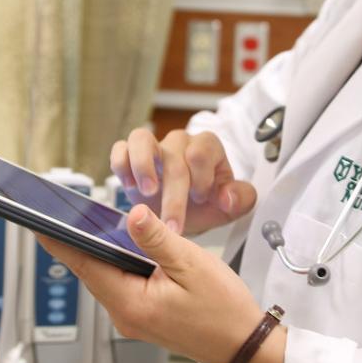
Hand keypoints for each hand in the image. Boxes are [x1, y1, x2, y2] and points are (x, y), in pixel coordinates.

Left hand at [37, 204, 286, 362]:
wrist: (243, 346)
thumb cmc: (223, 310)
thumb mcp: (191, 264)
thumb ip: (157, 238)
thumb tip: (131, 214)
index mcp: (131, 303)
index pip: (86, 265)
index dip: (61, 241)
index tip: (40, 222)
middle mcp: (125, 315)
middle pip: (91, 272)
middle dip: (76, 243)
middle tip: (62, 213)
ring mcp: (134, 319)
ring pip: (106, 278)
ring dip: (97, 253)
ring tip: (85, 224)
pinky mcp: (145, 317)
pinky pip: (121, 286)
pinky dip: (116, 265)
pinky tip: (120, 248)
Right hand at [110, 128, 256, 235]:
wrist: (181, 213)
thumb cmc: (204, 205)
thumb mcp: (229, 206)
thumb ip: (241, 199)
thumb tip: (227, 197)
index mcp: (207, 148)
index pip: (202, 152)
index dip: (201, 178)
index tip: (201, 200)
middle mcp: (179, 142)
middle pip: (174, 157)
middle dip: (174, 195)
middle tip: (173, 224)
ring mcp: (153, 145)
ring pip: (142, 138)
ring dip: (143, 165)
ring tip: (147, 192)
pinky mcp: (129, 154)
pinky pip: (120, 148)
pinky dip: (122, 165)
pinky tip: (129, 187)